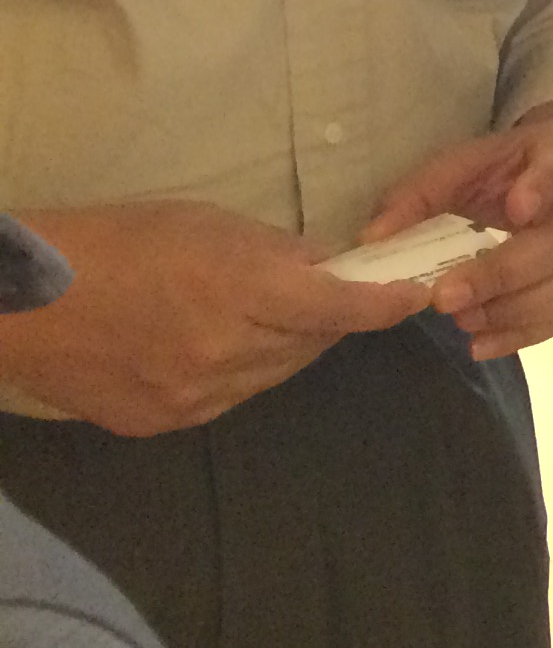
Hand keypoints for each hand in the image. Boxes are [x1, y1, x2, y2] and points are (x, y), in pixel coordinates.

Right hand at [0, 198, 429, 435]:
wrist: (23, 304)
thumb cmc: (117, 242)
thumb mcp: (207, 224)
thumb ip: (275, 252)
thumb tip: (326, 269)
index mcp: (238, 290)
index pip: (338, 308)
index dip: (385, 304)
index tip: (418, 295)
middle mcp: (224, 352)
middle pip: (312, 344)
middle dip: (328, 318)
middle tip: (327, 293)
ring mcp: (195, 396)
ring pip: (274, 375)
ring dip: (284, 347)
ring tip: (261, 316)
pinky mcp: (165, 423)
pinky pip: (230, 397)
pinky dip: (239, 372)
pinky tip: (215, 346)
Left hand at [363, 103, 552, 359]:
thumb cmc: (512, 167)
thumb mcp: (466, 163)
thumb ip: (421, 194)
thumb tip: (374, 237)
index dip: (546, 187)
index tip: (516, 210)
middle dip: (502, 275)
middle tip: (446, 299)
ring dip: (514, 312)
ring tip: (463, 323)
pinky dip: (531, 333)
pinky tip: (486, 344)